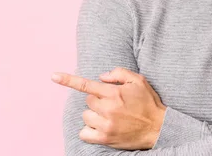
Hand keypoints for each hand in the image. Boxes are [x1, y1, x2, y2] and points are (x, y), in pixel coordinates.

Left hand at [51, 68, 165, 149]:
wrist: (158, 127)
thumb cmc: (148, 102)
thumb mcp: (139, 81)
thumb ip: (119, 73)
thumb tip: (101, 77)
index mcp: (114, 93)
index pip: (87, 85)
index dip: (68, 80)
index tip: (53, 76)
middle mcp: (108, 108)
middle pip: (88, 101)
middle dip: (98, 100)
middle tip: (112, 103)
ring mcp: (105, 125)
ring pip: (86, 115)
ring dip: (94, 114)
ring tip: (110, 116)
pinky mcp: (104, 138)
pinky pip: (84, 132)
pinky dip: (89, 129)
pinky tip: (101, 126)